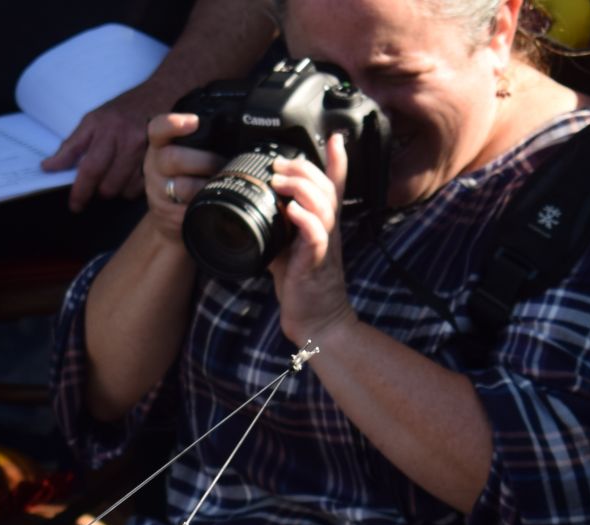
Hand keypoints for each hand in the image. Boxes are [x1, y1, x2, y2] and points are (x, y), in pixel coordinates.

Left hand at [42, 80, 172, 211]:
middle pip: (108, 185)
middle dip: (98, 191)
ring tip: (113, 176)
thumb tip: (48, 167)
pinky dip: (131, 188)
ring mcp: (147, 151)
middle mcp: (128, 140)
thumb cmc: (120, 112)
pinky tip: (129, 176)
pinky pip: (141, 189)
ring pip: (125, 190)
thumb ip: (70, 146)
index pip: (90, 168)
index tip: (75, 204)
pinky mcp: (160, 161)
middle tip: (96, 184)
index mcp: (107, 129)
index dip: (80, 191)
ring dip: (115, 190)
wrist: (157, 96)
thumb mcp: (92, 121)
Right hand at [141, 112, 224, 245]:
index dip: (172, 124)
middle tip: (222, 163)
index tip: (193, 122)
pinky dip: (202, 205)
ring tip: (221, 183)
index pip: (158, 130)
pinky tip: (210, 202)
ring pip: (183, 186)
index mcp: (160, 146)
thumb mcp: (186, 153)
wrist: (168, 215)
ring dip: (206, 185)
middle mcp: (154, 166)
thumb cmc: (184, 176)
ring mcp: (157, 191)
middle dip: (204, 161)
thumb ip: (203, 141)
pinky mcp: (165, 213)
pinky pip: (186, 209)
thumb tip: (245, 133)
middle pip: (173, 158)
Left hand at [266, 134, 356, 346]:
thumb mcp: (286, 250)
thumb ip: (276, 230)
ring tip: (281, 181)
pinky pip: (316, 235)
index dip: (338, 162)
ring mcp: (325, 246)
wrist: (315, 321)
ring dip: (301, 189)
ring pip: (323, 205)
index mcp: (322, 225)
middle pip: (325, 188)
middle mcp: (328, 231)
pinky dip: (304, 220)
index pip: (335, 187)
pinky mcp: (316, 263)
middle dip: (304, 169)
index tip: (335, 138)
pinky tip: (291, 211)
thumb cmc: (302, 286)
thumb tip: (251, 214)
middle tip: (280, 164)